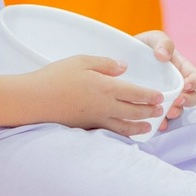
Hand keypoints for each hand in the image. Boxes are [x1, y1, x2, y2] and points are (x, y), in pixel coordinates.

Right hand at [29, 54, 165, 136]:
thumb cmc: (56, 76)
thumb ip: (106, 63)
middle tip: (160, 110)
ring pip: (124, 127)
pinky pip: (110, 132)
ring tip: (148, 127)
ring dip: (139, 127)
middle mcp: (104, 106)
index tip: (160, 96)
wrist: (35, 100)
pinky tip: (124, 133)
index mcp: (106, 87)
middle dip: (149, 111)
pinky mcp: (86, 128)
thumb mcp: (82, 60)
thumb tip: (124, 68)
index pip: (136, 93)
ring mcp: (95, 120)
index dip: (150, 95)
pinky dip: (122, 134)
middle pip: (133, 112)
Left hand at [137, 30, 195, 125]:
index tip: (186, 85)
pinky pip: (161, 119)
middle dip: (187, 101)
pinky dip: (162, 123)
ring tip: (168, 113)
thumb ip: (163, 42)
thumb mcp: (153, 39)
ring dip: (176, 113)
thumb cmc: (142, 46)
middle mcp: (176, 86)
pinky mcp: (152, 107)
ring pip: (178, 109)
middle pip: (191, 97)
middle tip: (177, 101)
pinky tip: (158, 124)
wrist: (121, 57)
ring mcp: (165, 98)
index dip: (195, 83)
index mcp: (181, 69)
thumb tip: (164, 56)